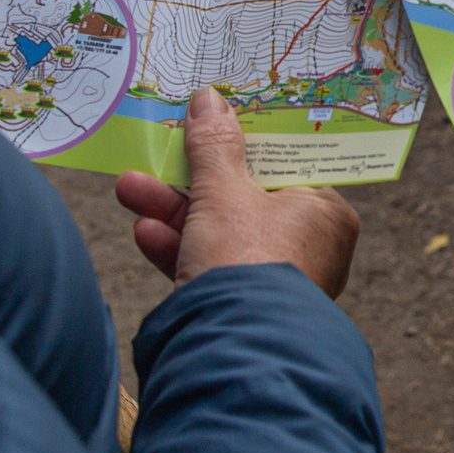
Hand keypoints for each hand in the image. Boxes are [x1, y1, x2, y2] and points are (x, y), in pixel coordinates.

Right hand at [116, 87, 359, 297]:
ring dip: (174, 211)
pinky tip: (144, 234)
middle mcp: (308, 246)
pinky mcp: (245, 306)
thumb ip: (212, 147)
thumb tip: (209, 100)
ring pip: (221, 232)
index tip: (211, 125)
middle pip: (244, 197)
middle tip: (155, 155)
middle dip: (191, 179)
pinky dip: (180, 249)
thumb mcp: (222, 193)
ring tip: (129, 189)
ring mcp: (276, 280)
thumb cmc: (246, 260)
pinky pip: (213, 266)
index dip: (244, 143)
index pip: (284, 165)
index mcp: (324, 212)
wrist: (234, 351)